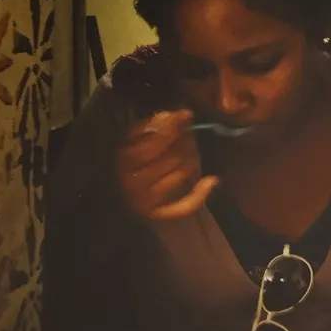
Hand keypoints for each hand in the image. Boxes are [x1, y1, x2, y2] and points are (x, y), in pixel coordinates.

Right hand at [114, 110, 219, 224]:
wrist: (118, 198)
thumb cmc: (129, 162)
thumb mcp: (132, 139)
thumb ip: (150, 126)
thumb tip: (173, 115)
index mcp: (123, 159)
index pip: (153, 144)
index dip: (171, 128)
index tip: (185, 114)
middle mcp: (131, 182)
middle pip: (169, 159)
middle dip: (184, 143)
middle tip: (190, 135)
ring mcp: (143, 202)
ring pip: (178, 176)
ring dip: (191, 160)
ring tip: (193, 152)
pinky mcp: (157, 215)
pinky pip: (184, 206)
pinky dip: (200, 194)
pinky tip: (211, 180)